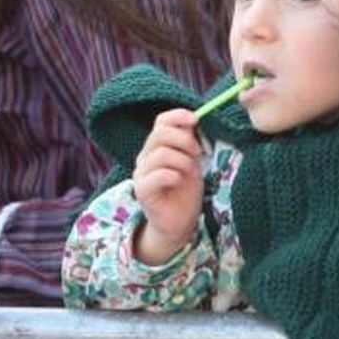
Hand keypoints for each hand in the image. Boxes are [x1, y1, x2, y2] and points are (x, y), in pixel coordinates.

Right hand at [131, 109, 203, 264]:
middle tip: (198, 154)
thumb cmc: (185, 191)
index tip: (196, 120)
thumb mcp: (192, 161)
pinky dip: (174, 175)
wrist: (179, 223)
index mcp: (156, 147)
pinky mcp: (142, 191)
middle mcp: (145, 157)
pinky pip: (158, 175)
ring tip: (191, 172)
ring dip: (183, 160)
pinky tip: (179, 182)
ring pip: (161, 154)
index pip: (161, 121)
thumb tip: (194, 119)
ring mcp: (141, 174)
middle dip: (185, 141)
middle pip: (160, 134)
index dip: (178, 116)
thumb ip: (189, 142)